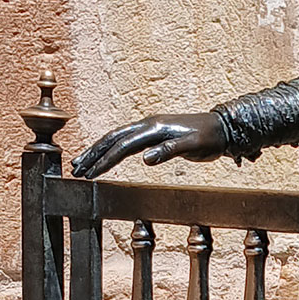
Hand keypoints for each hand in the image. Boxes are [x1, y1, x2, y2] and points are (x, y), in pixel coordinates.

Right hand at [72, 112, 224, 179]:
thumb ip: (170, 150)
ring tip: (81, 165)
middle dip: (93, 155)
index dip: (105, 160)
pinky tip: (104, 159)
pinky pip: (126, 141)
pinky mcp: (153, 133)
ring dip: (97, 152)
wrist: (223, 127)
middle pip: (112, 138)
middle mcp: (148, 125)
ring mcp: (149, 128)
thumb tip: (145, 159)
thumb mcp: (194, 146)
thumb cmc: (210, 138)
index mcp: (154, 128)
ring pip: (116, 138)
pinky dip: (111, 150)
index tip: (90, 174)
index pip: (123, 145)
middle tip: (76, 170)